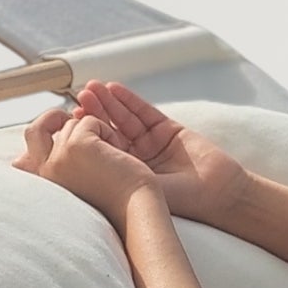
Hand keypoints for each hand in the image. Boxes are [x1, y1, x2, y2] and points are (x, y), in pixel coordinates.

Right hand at [14, 107, 162, 226]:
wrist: (136, 212)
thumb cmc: (117, 203)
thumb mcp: (82, 184)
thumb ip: (60, 168)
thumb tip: (24, 159)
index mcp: (45, 183)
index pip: (23, 156)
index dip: (37, 138)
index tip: (59, 127)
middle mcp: (44, 171)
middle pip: (33, 132)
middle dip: (52, 117)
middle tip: (72, 113)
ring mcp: (57, 157)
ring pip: (69, 124)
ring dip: (94, 131)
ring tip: (113, 154)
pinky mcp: (75, 145)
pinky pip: (88, 120)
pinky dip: (108, 132)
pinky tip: (119, 154)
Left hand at [71, 79, 249, 225]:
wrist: (218, 194)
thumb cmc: (179, 200)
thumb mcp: (137, 188)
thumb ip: (109, 171)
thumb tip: (76, 157)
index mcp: (124, 177)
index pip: (98, 150)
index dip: (84, 132)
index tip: (69, 117)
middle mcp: (135, 159)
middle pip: (109, 131)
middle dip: (94, 112)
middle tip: (79, 97)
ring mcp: (152, 144)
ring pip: (124, 119)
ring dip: (108, 102)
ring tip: (92, 88)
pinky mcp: (169, 130)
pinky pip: (145, 112)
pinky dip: (130, 100)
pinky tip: (115, 88)